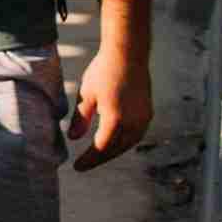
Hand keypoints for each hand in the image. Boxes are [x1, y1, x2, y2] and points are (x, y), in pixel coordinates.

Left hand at [69, 27, 150, 167]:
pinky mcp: (148, 112)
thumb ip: (80, 119)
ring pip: (128, 144)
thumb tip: (73, 139)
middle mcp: (133, 122)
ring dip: (113, 152)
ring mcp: (143, 117)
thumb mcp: (86, 95)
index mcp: (115, 119)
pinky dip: (124, 142)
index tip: (77, 167)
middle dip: (100, 159)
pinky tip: (114, 142)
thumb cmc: (103, 71)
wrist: (128, 54)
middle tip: (85, 164)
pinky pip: (136, 134)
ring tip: (98, 155)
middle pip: (116, 149)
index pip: (101, 148)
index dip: (89, 160)